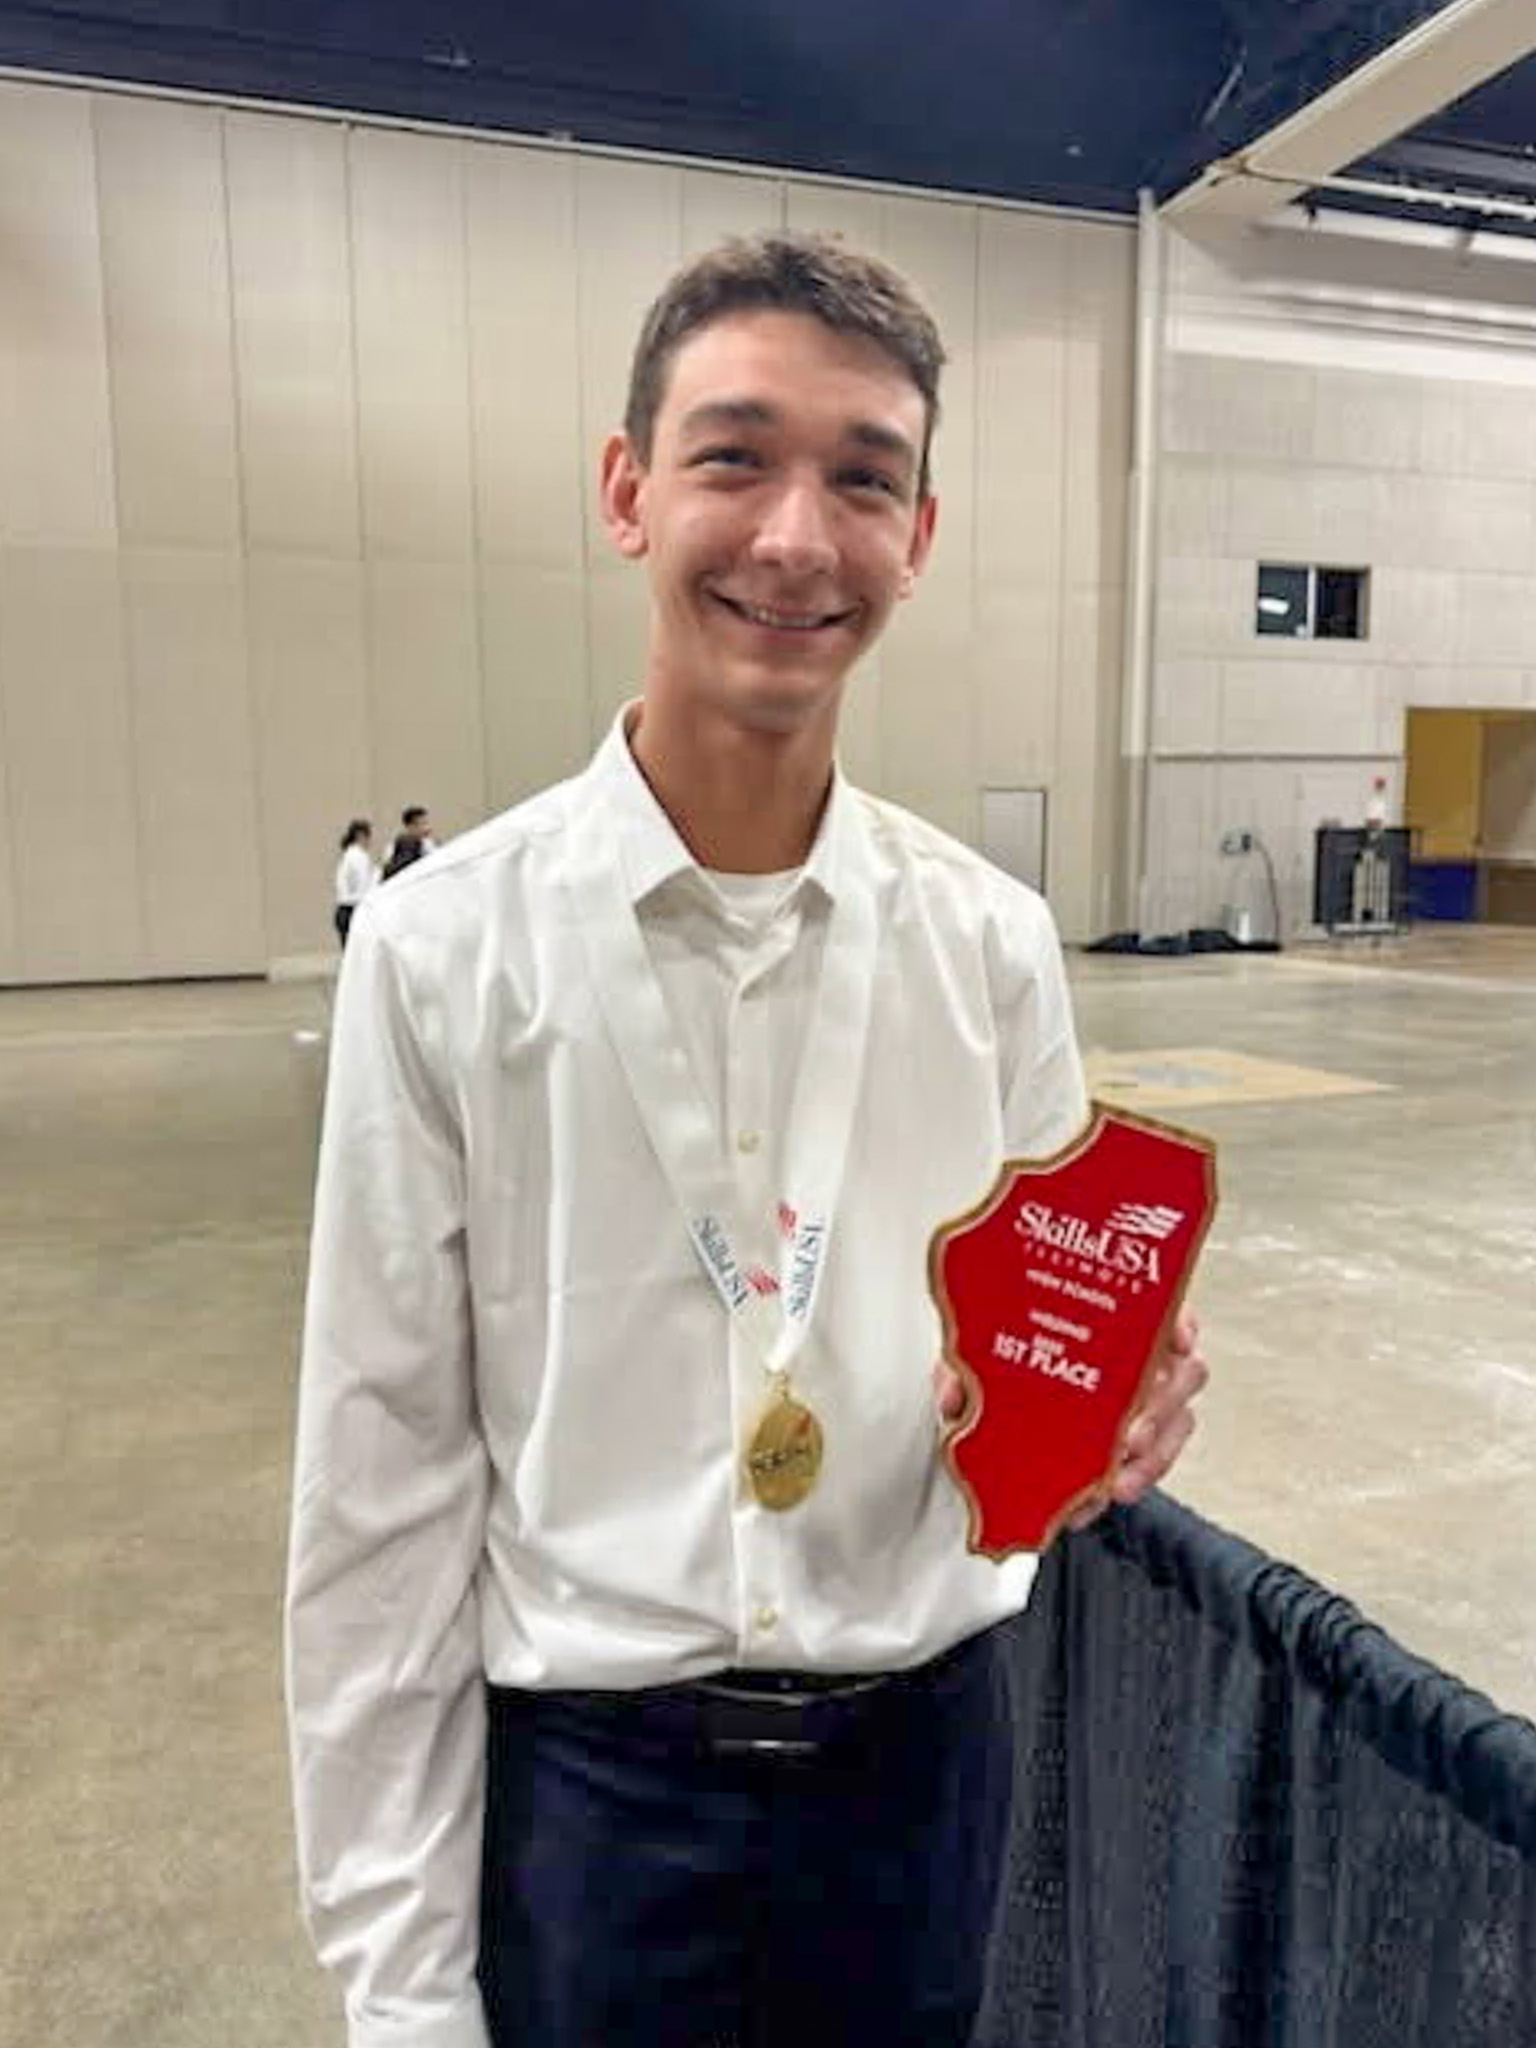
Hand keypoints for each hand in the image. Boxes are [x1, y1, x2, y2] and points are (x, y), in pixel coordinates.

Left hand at [931, 1307, 1208, 1532]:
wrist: (1005, 1401)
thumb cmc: (1011, 1359)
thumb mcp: (983, 1356)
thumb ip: (967, 1371)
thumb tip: (953, 1397)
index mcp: (1118, 1317)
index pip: (1165, 1308)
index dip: (1177, 1323)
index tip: (1175, 1340)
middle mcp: (1145, 1355)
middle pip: (1185, 1371)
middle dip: (1162, 1405)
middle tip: (1129, 1434)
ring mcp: (1152, 1399)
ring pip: (1178, 1422)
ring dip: (1151, 1455)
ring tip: (1115, 1479)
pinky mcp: (1146, 1441)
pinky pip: (1155, 1462)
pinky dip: (1134, 1480)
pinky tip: (1105, 1494)